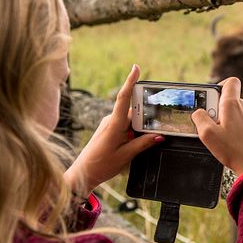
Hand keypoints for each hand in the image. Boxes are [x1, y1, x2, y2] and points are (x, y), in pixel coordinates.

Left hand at [64, 65, 161, 196]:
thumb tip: (159, 136)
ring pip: (130, 119)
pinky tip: (136, 141)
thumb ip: (143, 144)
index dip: (130, 81)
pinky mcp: (108, 129)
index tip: (136, 68)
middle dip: (145, 115)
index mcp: (114, 124)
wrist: (82, 174)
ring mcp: (109, 124)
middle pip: (133, 110)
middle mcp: (110, 120)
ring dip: (139, 126)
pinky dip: (133, 130)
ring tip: (142, 140)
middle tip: (155, 125)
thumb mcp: (125, 156)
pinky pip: (125, 125)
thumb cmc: (101, 165)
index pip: (123, 98)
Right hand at [192, 77, 242, 175]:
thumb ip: (199, 118)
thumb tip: (198, 112)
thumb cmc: (233, 150)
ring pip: (234, 112)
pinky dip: (233, 127)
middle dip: (216, 108)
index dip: (219, 85)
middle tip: (210, 124)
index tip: (210, 98)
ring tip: (219, 136)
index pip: (230, 82)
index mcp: (233, 104)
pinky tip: (229, 142)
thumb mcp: (207, 134)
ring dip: (224, 119)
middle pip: (228, 99)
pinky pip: (241, 121)